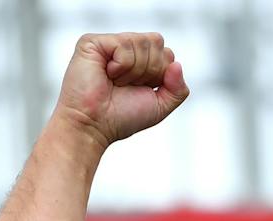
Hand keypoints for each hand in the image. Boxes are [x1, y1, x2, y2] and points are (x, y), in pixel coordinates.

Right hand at [53, 32, 188, 147]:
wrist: (93, 127)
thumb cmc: (121, 118)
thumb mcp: (160, 107)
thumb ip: (178, 89)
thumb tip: (177, 64)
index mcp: (140, 61)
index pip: (167, 53)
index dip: (159, 76)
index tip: (139, 90)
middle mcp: (125, 49)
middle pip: (157, 42)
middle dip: (149, 71)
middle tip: (126, 86)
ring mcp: (109, 44)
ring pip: (142, 42)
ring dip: (134, 71)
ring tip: (115, 82)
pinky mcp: (93, 42)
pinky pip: (124, 43)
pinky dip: (121, 65)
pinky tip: (107, 74)